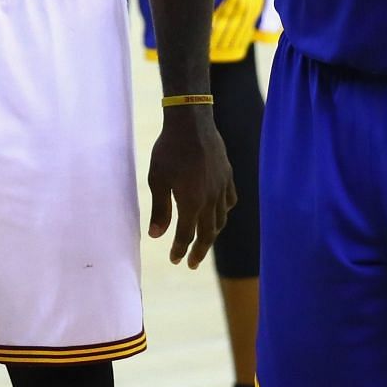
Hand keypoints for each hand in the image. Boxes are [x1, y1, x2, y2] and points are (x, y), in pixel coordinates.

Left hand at [146, 107, 235, 269]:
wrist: (191, 122)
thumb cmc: (169, 150)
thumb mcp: (157, 180)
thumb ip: (159, 210)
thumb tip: (156, 236)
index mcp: (192, 203)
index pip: (186, 235)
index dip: (180, 250)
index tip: (175, 260)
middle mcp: (211, 199)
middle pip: (207, 233)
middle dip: (199, 251)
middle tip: (192, 264)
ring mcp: (222, 187)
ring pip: (221, 219)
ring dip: (212, 233)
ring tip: (205, 241)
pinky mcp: (228, 175)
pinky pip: (230, 200)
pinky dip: (225, 211)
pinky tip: (220, 212)